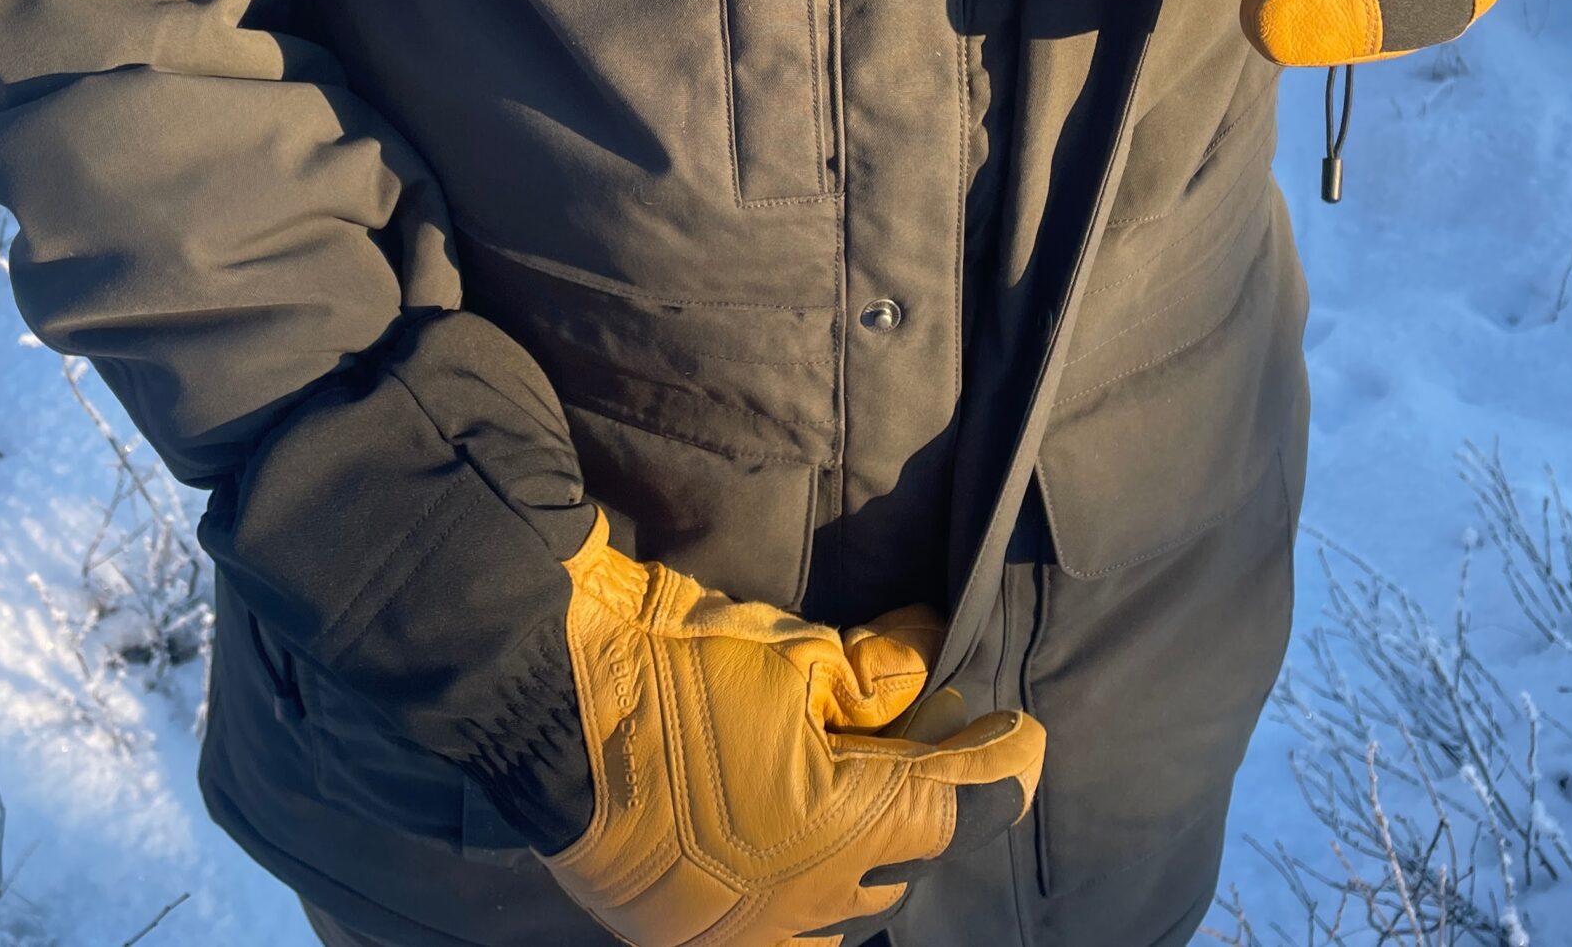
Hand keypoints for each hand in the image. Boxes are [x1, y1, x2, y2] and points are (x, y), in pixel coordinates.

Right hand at [540, 515, 1044, 946]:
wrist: (551, 713)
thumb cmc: (676, 673)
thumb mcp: (789, 654)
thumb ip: (874, 670)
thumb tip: (931, 652)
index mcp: (847, 826)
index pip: (961, 801)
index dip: (1001, 763)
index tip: (1020, 732)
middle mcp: (812, 897)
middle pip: (914, 853)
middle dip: (935, 792)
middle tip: (938, 730)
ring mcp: (756, 931)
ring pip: (856, 906)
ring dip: (879, 849)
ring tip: (870, 787)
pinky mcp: (704, 942)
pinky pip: (793, 941)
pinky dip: (820, 903)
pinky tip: (819, 857)